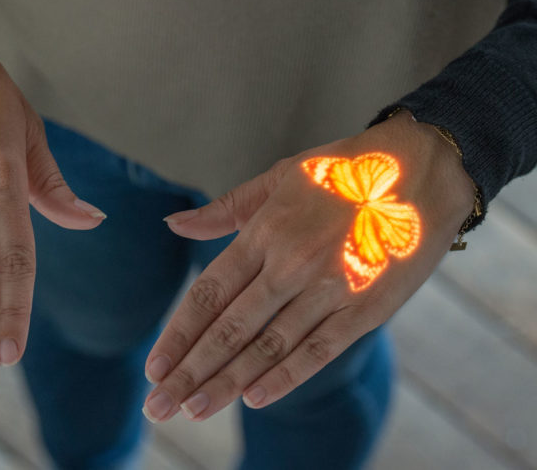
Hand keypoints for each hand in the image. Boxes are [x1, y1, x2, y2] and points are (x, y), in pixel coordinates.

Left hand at [141, 110, 474, 421]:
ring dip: (228, 382)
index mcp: (266, 230)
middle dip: (191, 371)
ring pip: (268, 346)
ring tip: (193, 410)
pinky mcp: (367, 308)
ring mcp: (330, 288)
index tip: (154, 366)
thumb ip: (225, 209)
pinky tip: (254, 398)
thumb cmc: (343, 171)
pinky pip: (319, 350)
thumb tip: (173, 224)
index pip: (209, 293)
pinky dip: (286, 376)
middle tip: (159, 406)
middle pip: (230, 328)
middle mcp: (292, 263)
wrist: (425, 170)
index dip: (178, 334)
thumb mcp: (280, 176)